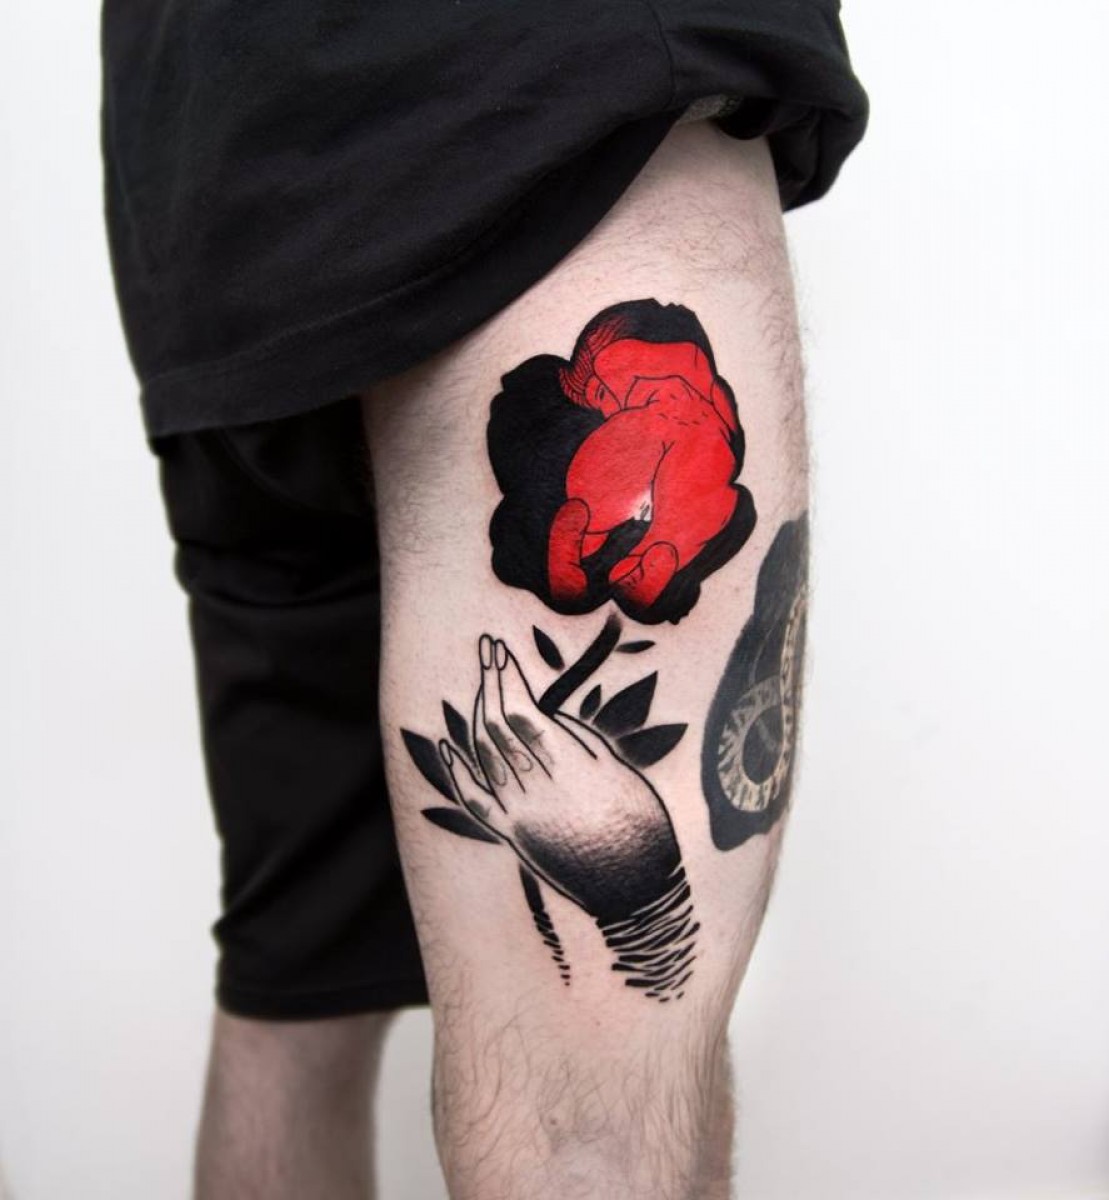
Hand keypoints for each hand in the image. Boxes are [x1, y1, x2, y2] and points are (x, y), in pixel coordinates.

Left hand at [439, 635, 682, 924]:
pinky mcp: (512, 839)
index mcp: (568, 769)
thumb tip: (541, 714)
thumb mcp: (618, 771)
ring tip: (479, 681)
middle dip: (489, 683)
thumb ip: (577, 740)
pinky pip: (475, 804)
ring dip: (475, 715)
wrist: (639, 894)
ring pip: (482, 756)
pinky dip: (457, 774)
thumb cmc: (644, 826)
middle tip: (485, 649)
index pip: (520, 711)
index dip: (504, 677)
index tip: (498, 647)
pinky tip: (446, 747)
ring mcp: (519, 816)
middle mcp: (535, 791)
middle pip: (495, 727)